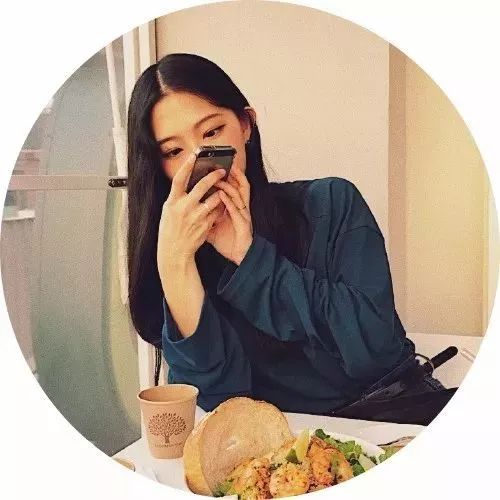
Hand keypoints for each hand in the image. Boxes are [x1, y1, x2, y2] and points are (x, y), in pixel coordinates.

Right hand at [157, 152, 225, 272]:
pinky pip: (217, 212)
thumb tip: (190, 182)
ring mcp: (196, 217)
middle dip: (214, 176)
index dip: (187, 165)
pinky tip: (220, 206)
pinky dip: (219, 207)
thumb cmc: (171, 229)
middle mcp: (184, 208)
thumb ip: (178, 197)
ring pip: (214, 199)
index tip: (195, 155)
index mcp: (172, 202)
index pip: (179, 179)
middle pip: (202, 186)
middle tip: (222, 171)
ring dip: (219, 193)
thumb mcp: (169, 210)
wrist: (175, 251)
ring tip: (221, 190)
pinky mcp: (205, 225)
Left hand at [207, 167, 252, 264]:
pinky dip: (228, 201)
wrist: (240, 256)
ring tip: (218, 176)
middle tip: (217, 164)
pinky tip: (220, 194)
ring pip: (239, 194)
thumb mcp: (213, 227)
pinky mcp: (244, 222)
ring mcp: (243, 214)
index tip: (214, 167)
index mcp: (232, 208)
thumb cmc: (228, 242)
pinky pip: (237, 209)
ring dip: (228, 185)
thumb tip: (188, 210)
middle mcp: (239, 208)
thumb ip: (204, 217)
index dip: (226, 177)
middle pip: (237, 187)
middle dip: (229, 175)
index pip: (230, 188)